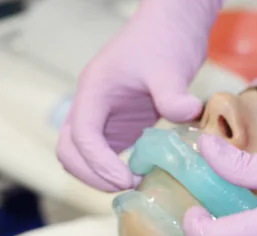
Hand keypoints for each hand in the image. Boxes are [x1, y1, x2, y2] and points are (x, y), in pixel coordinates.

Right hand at [57, 0, 222, 190]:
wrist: (172, 28)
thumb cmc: (165, 40)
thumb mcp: (170, 67)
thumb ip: (173, 93)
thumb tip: (187, 113)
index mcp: (94, 91)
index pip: (82, 135)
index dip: (98, 163)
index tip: (126, 179)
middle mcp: (92, 105)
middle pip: (69, 150)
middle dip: (91, 175)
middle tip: (128, 186)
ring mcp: (103, 116)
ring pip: (82, 155)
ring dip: (99, 176)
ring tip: (136, 184)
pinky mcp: (119, 124)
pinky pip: (105, 154)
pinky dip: (114, 170)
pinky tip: (143, 175)